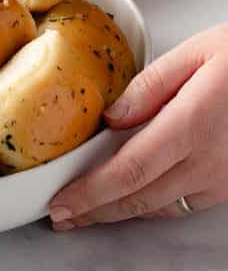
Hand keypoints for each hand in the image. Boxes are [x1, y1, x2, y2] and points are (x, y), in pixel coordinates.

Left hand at [49, 25, 227, 227]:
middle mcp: (208, 162)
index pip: (127, 173)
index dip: (90, 195)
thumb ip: (149, 86)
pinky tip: (134, 200)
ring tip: (87, 212)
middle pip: (138, 200)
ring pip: (161, 208)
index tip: (60, 205)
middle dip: (95, 212)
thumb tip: (110, 119)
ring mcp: (224, 179)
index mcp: (191, 126)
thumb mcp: (198, 52)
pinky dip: (153, 206)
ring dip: (120, 213)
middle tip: (61, 218)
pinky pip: (185, 204)